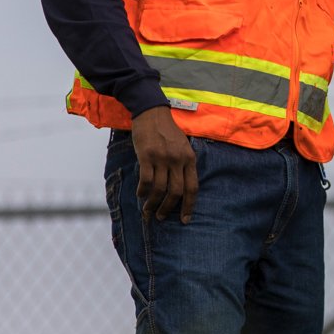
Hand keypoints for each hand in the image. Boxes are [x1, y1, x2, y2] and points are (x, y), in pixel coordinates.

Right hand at [130, 106, 198, 223]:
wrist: (152, 113)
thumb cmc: (167, 131)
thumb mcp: (183, 146)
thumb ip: (184, 164)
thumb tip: (180, 189)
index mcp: (190, 159)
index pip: (192, 188)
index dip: (189, 206)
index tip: (185, 220)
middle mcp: (178, 160)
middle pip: (176, 192)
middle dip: (168, 208)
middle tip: (160, 217)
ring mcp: (162, 158)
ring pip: (160, 189)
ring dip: (152, 203)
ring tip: (148, 211)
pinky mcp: (147, 156)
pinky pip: (146, 179)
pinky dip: (143, 190)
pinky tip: (140, 194)